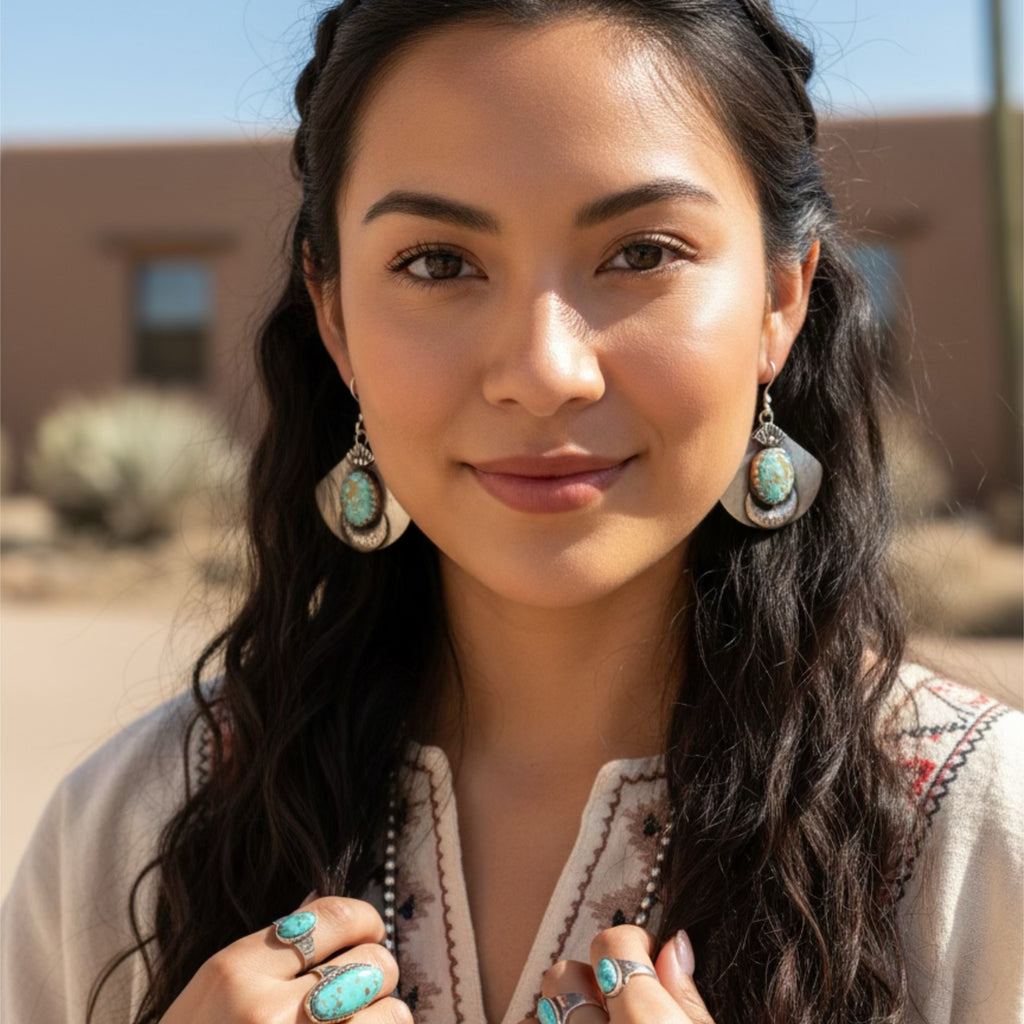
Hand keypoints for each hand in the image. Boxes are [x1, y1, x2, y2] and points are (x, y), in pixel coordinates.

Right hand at [160, 896, 410, 1023]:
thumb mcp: (212, 996)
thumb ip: (269, 955)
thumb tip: (323, 912)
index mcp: (234, 972)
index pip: (334, 916)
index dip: (364, 920)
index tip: (368, 931)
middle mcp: (267, 1011)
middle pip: (372, 962)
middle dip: (375, 972)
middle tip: (360, 988)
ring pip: (391, 1011)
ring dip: (383, 1016)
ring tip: (357, 1022)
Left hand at [531, 924, 713, 1023]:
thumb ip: (688, 1000)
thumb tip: (673, 945)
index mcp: (646, 1022)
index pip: (612, 944)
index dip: (632, 943)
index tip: (647, 958)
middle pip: (564, 974)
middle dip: (590, 979)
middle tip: (619, 1002)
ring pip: (539, 1012)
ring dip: (564, 1013)